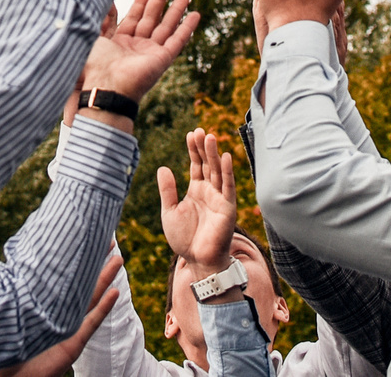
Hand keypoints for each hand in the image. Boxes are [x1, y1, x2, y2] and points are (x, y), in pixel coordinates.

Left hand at [0, 252, 123, 376]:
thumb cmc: (3, 347)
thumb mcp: (7, 312)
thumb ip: (10, 292)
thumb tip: (4, 263)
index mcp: (45, 306)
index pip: (62, 278)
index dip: (74, 260)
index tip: (83, 238)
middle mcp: (59, 315)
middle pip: (81, 283)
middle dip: (95, 263)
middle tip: (108, 241)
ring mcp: (67, 329)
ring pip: (90, 298)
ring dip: (105, 279)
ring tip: (118, 260)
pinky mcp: (71, 345)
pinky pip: (90, 322)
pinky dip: (103, 308)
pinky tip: (114, 292)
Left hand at [79, 0, 199, 117]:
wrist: (105, 84)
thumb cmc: (94, 63)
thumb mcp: (92, 35)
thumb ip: (101, 18)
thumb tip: (106, 1)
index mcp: (119, 43)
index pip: (134, 18)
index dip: (141, 2)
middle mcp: (136, 48)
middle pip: (151, 19)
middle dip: (159, 0)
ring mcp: (151, 53)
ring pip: (167, 27)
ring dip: (177, 10)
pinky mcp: (162, 59)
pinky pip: (177, 41)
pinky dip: (187, 28)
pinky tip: (195, 15)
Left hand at [157, 129, 238, 280]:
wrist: (197, 260)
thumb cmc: (184, 239)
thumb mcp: (170, 212)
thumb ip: (168, 191)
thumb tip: (163, 167)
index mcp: (195, 191)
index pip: (196, 165)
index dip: (193, 150)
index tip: (191, 133)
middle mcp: (209, 191)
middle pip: (207, 164)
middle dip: (203, 148)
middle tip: (200, 130)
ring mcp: (219, 198)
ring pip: (217, 172)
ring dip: (214, 155)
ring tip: (210, 137)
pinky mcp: (228, 208)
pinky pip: (228, 187)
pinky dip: (227, 173)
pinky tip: (225, 157)